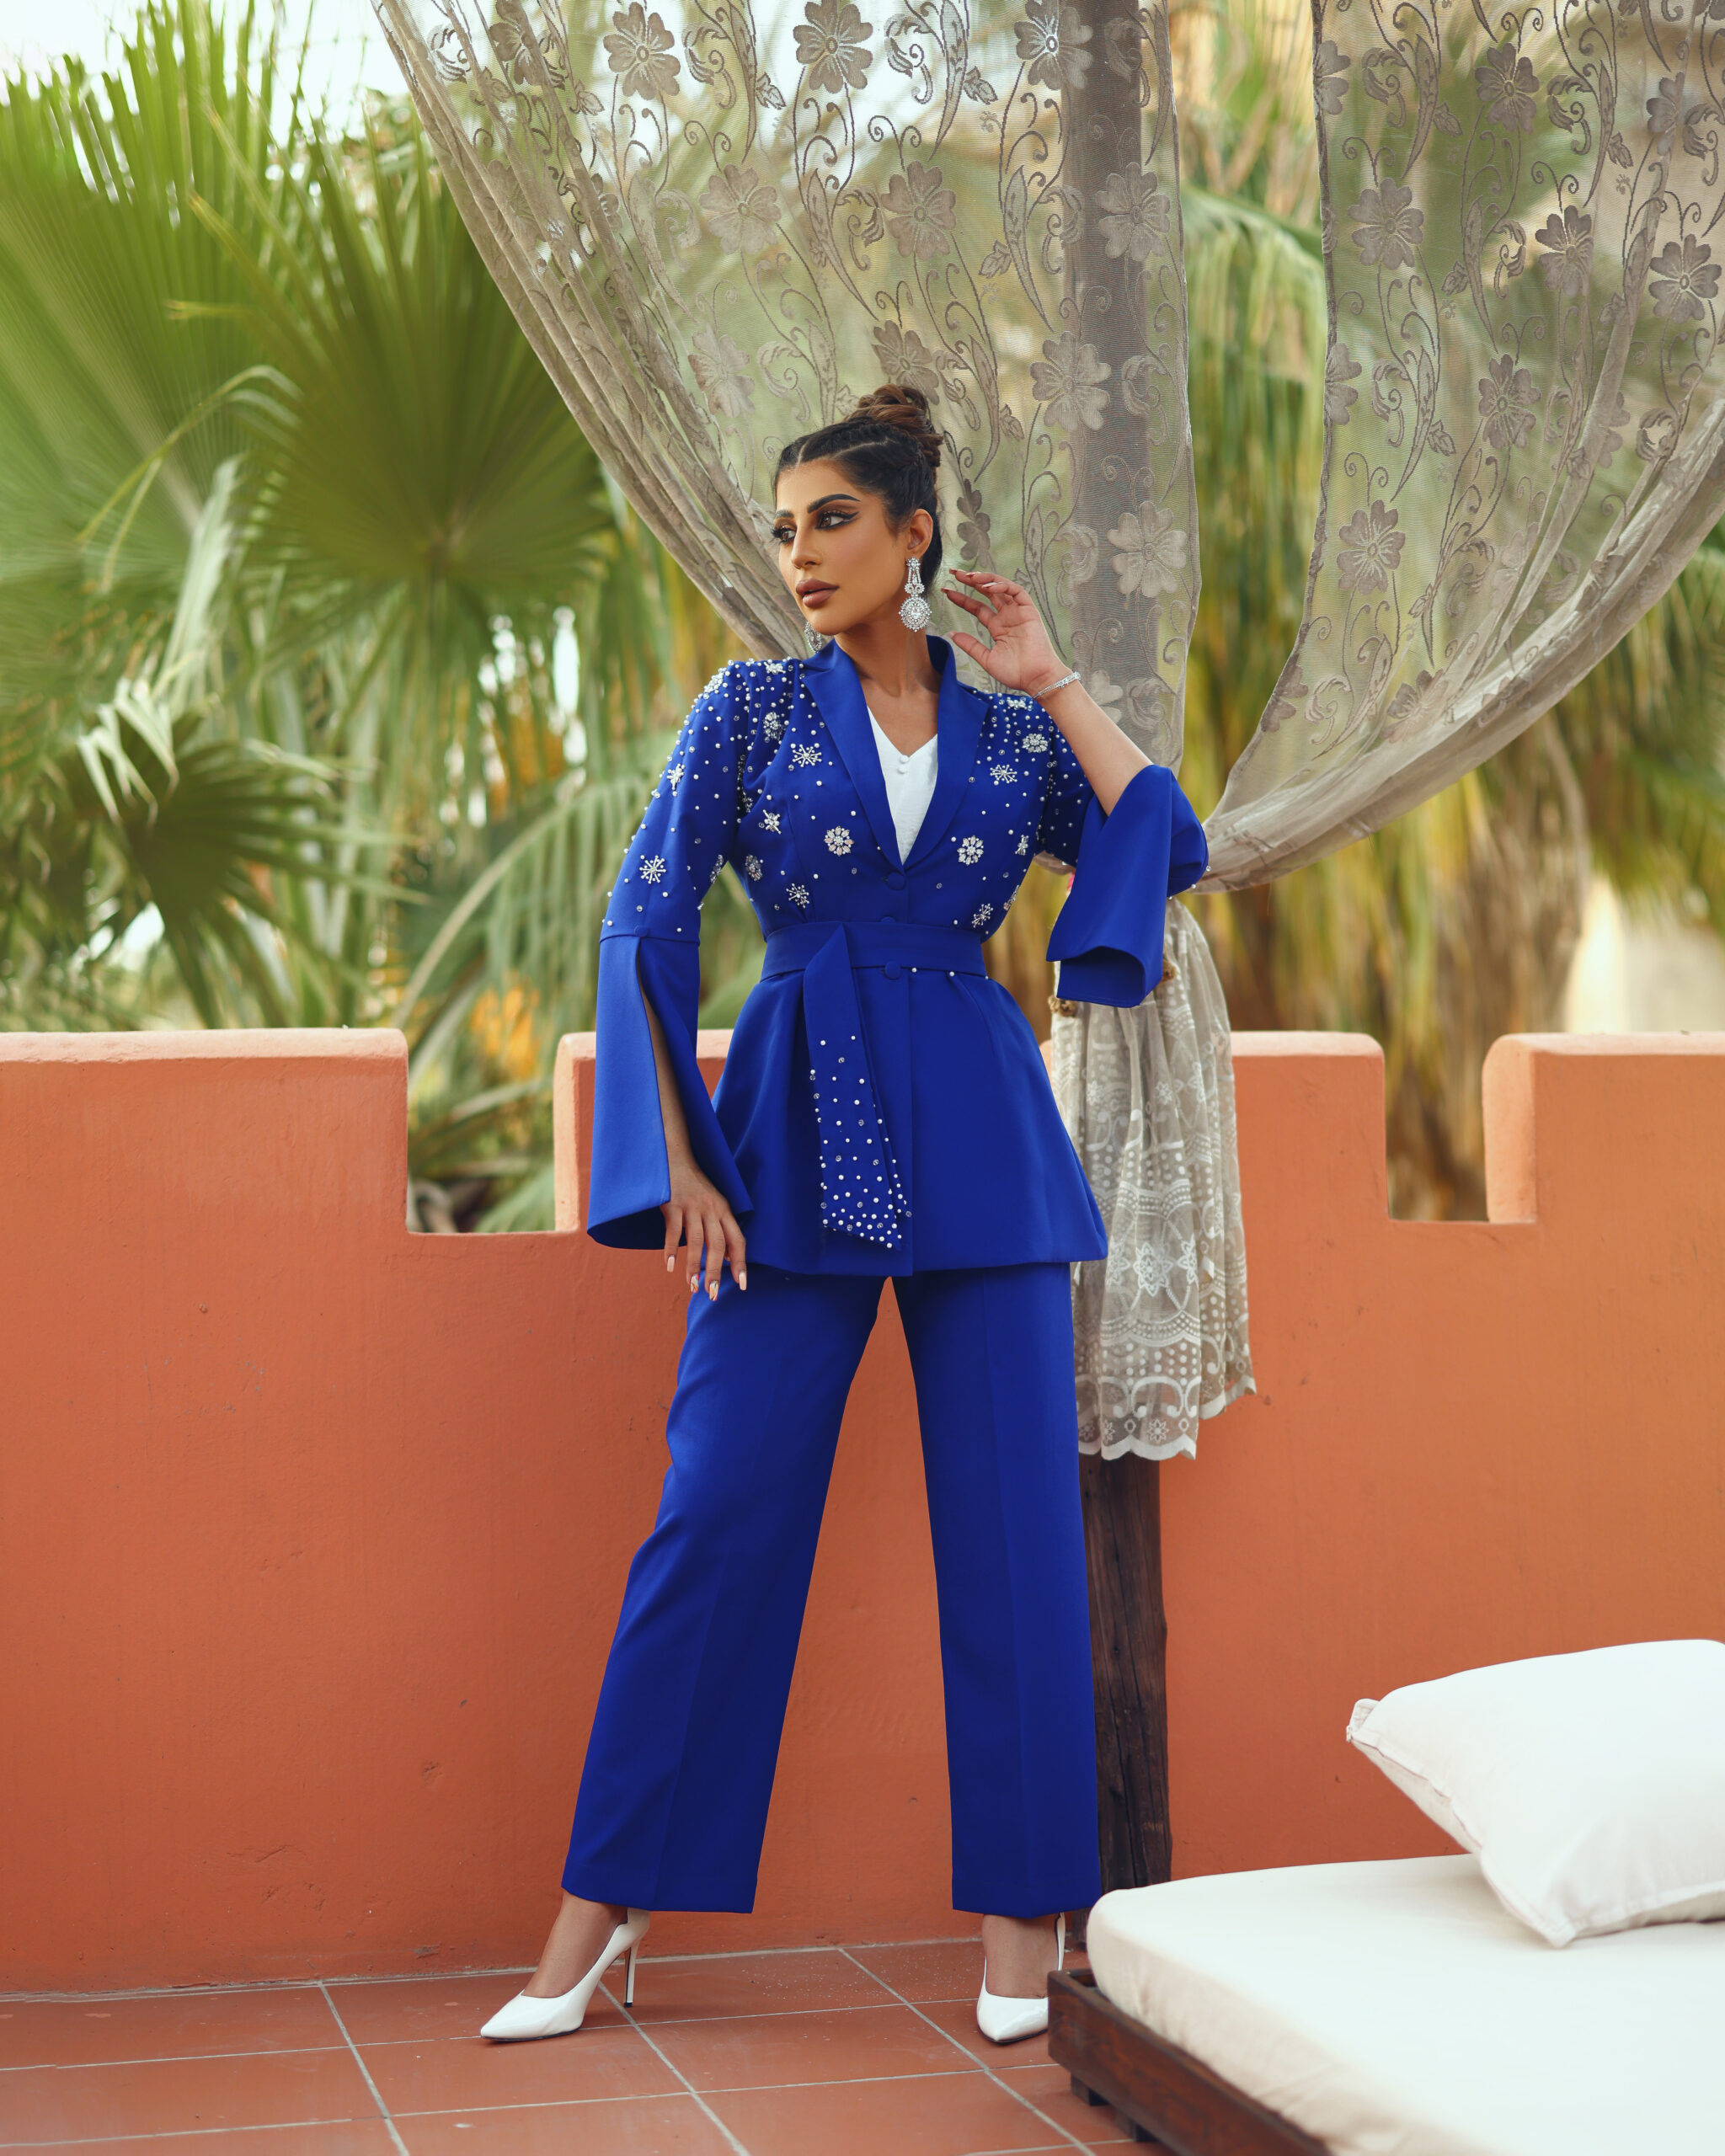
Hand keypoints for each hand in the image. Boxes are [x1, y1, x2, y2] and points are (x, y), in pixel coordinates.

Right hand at [661, 1150, 746, 1300]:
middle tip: (712, 1295)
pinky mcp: (672, 1204)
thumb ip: (721, 1228)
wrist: (674, 1158)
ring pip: (696, 1241)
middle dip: (715, 1271)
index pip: (737, 1240)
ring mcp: (692, 1206)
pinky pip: (673, 1231)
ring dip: (694, 1266)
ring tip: (693, 1286)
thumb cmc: (694, 1186)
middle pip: (717, 1244)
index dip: (740, 1263)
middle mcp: (711, 1208)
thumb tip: (728, 1258)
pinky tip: (670, 1267)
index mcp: (724, 1210)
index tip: (741, 1285)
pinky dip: (671, 1250)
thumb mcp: (714, 1203)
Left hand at [941, 570, 1066, 696]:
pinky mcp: (1029, 610)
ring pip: (1001, 587)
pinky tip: (988, 587)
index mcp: (997, 627)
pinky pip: (1016, 591)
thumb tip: (951, 634)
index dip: (962, 599)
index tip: (947, 592)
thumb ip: (970, 645)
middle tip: (955, 573)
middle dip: (971, 581)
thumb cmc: (1015, 673)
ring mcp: (1018, 612)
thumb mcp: (986, 658)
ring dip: (986, 579)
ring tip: (970, 577)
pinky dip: (1002, 586)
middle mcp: (1007, 617)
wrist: (1035, 678)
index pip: (977, 607)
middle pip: (987, 592)